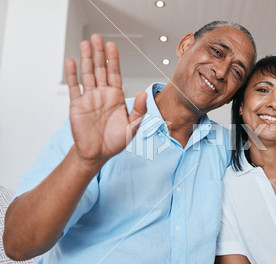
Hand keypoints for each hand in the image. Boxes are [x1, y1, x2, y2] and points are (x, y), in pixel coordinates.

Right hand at [65, 34, 146, 165]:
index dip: (113, 59)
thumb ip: (139, 110)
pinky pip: (74, 87)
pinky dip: (72, 74)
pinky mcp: (77, 104)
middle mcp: (103, 94)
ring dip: (86, 59)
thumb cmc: (116, 141)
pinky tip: (71, 62)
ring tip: (85, 44)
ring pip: (87, 74)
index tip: (112, 45)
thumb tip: (144, 94)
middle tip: (97, 37)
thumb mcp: (132, 126)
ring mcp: (89, 98)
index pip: (115, 73)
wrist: (97, 154)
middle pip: (100, 69)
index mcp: (116, 97)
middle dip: (99, 53)